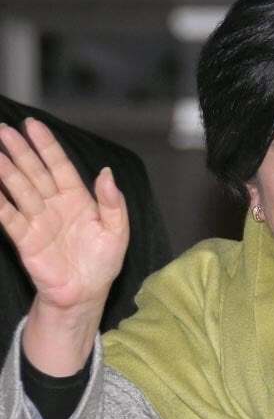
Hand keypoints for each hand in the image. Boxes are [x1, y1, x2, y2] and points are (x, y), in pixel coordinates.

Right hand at [0, 118, 128, 311]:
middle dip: (20, 151)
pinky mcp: (26, 239)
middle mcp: (55, 205)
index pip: (60, 166)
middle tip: (3, 130)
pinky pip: (9, 217)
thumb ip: (113, 202)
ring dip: (5, 171)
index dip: (47, 146)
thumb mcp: (117, 230)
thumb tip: (107, 173)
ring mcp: (38, 220)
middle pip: (35, 172)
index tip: (33, 125)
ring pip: (19, 189)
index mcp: (78, 199)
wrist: (86, 293)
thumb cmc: (103, 262)